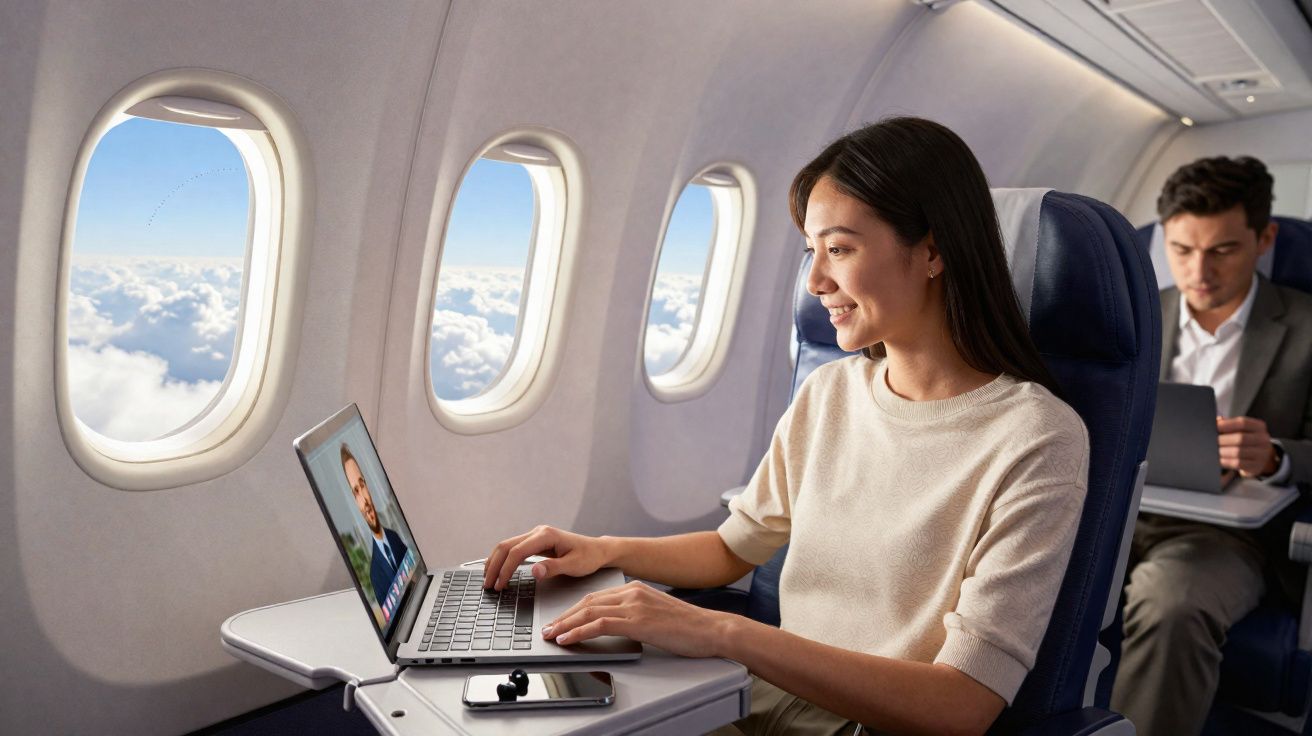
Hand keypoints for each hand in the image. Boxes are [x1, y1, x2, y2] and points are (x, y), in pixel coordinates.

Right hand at [482, 525, 610, 590]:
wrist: (597, 550)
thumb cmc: (588, 557)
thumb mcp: (574, 565)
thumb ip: (553, 568)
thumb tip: (534, 571)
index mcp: (546, 535)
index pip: (517, 552)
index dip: (505, 569)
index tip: (500, 586)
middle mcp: (538, 532)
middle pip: (506, 546)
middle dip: (494, 566)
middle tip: (488, 585)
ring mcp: (535, 535)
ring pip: (507, 546)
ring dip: (495, 562)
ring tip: (488, 579)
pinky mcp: (535, 542)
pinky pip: (513, 548)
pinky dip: (502, 559)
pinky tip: (497, 570)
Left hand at [542, 580, 733, 657]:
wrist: (710, 629)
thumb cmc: (688, 626)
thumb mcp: (656, 613)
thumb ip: (635, 614)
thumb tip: (615, 625)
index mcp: (635, 588)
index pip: (596, 596)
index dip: (574, 609)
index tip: (561, 619)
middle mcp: (632, 592)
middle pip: (588, 601)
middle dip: (564, 616)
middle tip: (548, 628)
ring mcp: (634, 605)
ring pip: (589, 611)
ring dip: (565, 624)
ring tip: (551, 635)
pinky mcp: (637, 621)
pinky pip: (599, 624)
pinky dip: (579, 631)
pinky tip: (568, 639)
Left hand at [1216, 416, 1278, 477]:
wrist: (1260, 458)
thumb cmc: (1245, 440)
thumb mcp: (1240, 430)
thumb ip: (1228, 425)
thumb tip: (1216, 421)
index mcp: (1259, 427)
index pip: (1243, 423)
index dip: (1226, 424)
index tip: (1214, 427)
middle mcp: (1263, 439)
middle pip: (1240, 438)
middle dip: (1222, 440)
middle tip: (1208, 441)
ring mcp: (1262, 454)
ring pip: (1238, 452)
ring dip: (1222, 451)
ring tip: (1210, 451)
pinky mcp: (1256, 466)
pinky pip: (1238, 463)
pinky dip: (1225, 461)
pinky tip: (1217, 460)